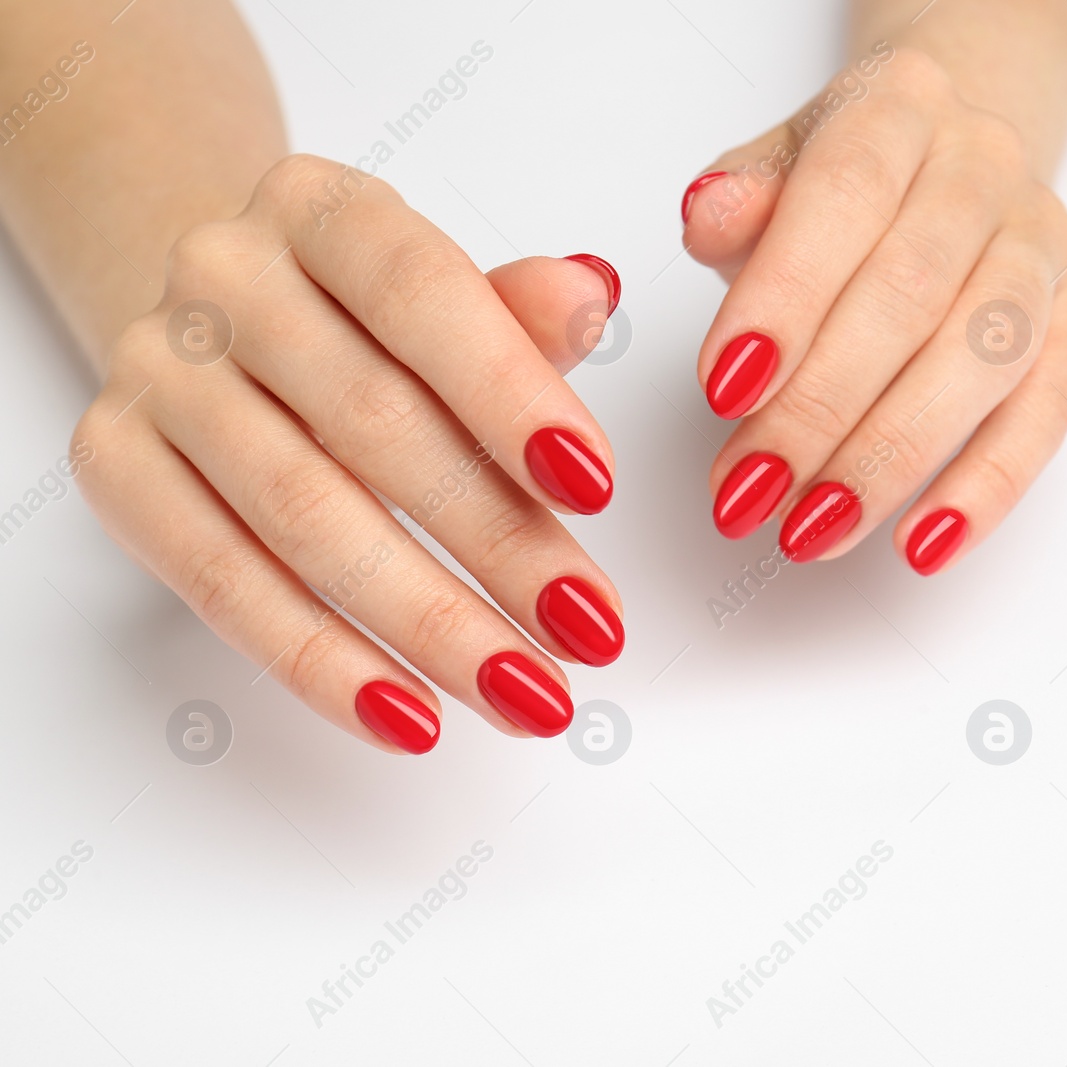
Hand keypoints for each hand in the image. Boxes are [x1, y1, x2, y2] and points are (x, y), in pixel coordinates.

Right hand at [71, 155, 624, 753]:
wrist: (220, 324)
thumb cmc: (370, 322)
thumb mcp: (452, 299)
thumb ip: (519, 312)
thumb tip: (591, 296)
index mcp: (320, 209)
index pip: (421, 292)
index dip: (511, 394)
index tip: (597, 490)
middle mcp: (222, 276)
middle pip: (373, 425)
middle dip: (500, 543)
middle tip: (589, 631)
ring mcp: (159, 372)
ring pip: (306, 519)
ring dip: (432, 625)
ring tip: (528, 692)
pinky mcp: (117, 466)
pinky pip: (223, 585)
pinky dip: (326, 665)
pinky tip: (414, 715)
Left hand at [682, 46, 1066, 572]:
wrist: (954, 160)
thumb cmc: (848, 185)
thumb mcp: (775, 171)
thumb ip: (739, 198)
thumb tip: (708, 220)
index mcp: (900, 104)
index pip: (844, 195)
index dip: (784, 298)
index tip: (724, 391)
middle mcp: (987, 164)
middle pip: (910, 293)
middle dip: (819, 407)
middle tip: (751, 490)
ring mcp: (1047, 238)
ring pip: (983, 357)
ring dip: (891, 458)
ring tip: (814, 530)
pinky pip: (1050, 409)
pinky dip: (987, 486)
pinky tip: (924, 544)